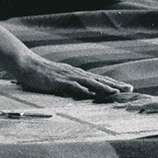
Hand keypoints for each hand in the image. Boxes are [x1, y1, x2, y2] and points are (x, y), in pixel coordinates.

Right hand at [13, 54, 131, 98]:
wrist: (26, 64)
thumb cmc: (42, 73)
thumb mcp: (61, 80)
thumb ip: (73, 85)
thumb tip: (84, 93)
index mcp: (78, 74)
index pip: (100, 79)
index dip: (114, 84)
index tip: (127, 88)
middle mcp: (76, 74)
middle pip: (100, 79)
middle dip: (116, 85)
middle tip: (131, 90)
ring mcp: (68, 77)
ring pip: (90, 82)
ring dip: (104, 87)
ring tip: (117, 92)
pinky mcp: (59, 81)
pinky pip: (73, 86)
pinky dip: (83, 90)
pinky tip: (92, 94)